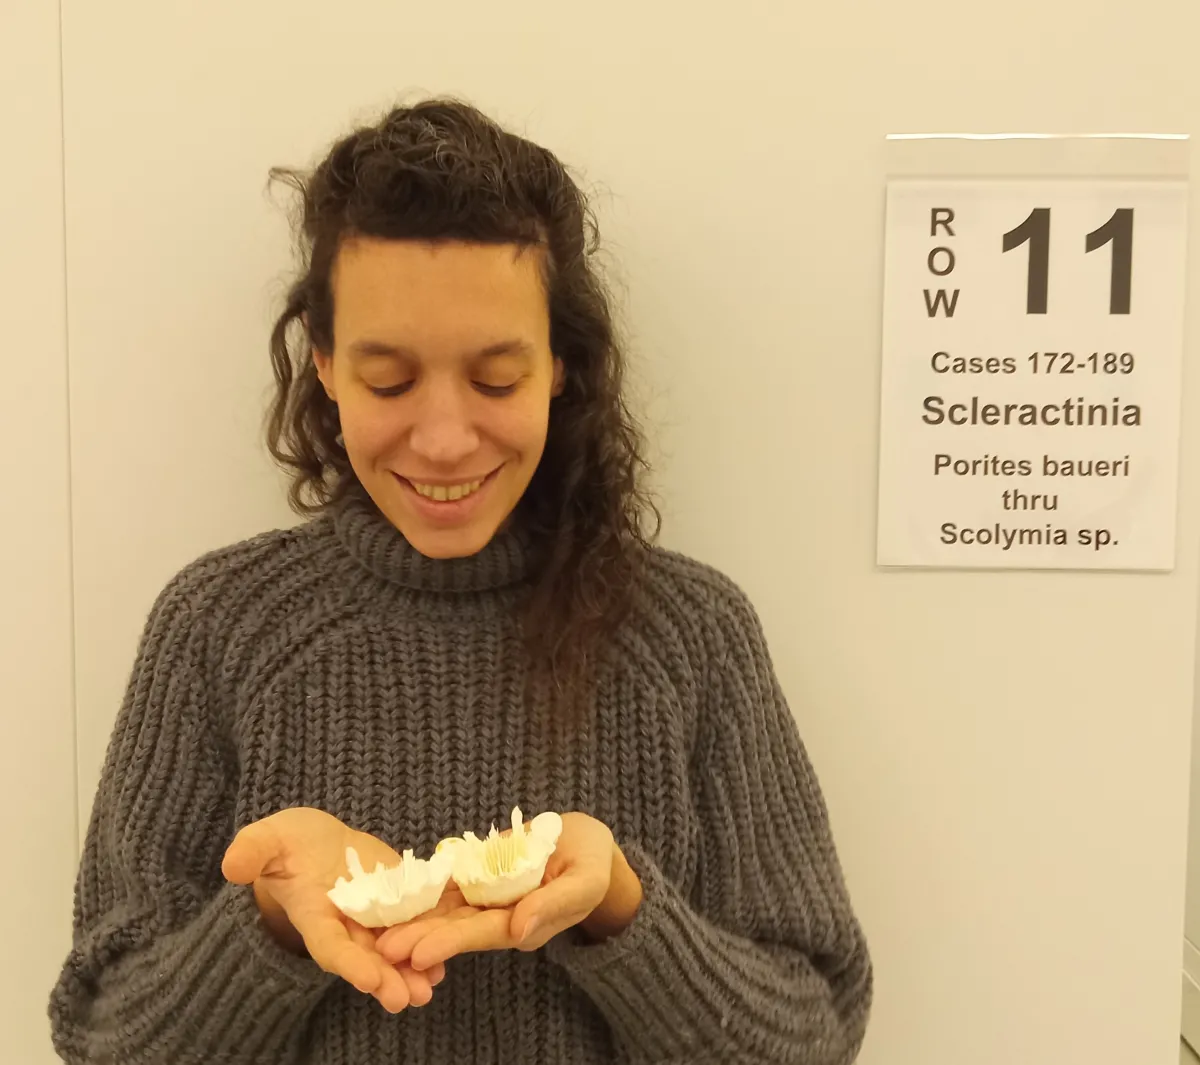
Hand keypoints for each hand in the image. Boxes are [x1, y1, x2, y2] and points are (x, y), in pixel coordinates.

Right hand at [221, 807, 445, 1013]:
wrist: (314, 843)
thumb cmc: (287, 843)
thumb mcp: (268, 839)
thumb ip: (253, 850)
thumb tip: (231, 865)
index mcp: (313, 915)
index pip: (330, 947)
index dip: (350, 964)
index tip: (369, 981)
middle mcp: (344, 924)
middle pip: (366, 959)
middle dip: (386, 979)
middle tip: (408, 998)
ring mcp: (371, 916)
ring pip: (392, 949)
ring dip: (411, 970)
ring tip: (430, 987)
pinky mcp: (395, 900)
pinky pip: (414, 924)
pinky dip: (429, 940)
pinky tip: (446, 954)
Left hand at [375, 813, 642, 971]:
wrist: (586, 841)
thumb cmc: (593, 861)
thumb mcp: (586, 878)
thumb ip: (556, 902)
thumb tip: (521, 929)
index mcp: (526, 924)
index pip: (484, 934)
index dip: (451, 942)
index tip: (418, 954)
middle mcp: (502, 917)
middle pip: (457, 928)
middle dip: (421, 938)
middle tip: (383, 948)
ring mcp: (488, 899)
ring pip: (447, 911)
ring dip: (414, 920)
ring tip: (376, 931)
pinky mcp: (480, 878)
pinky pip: (449, 888)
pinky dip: (423, 893)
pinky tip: (394, 897)